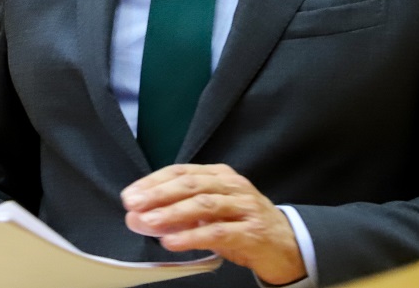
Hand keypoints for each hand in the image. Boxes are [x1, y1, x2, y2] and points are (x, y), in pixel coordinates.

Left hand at [122, 164, 305, 285]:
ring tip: (149, 222)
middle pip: (190, 185)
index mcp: (220, 176)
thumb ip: (182, 212)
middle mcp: (232, 186)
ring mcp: (244, 207)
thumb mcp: (214, 213)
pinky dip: (193, 236)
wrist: (288, 245)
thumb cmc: (244, 225)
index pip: (182, 172)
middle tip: (134, 206)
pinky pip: (219, 232)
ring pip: (204, 205)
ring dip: (172, 213)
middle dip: (158, 194)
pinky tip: (173, 242)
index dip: (153, 182)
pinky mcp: (252, 232)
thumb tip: (142, 216)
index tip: (130, 195)